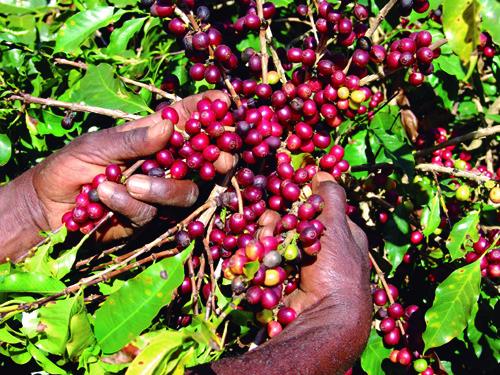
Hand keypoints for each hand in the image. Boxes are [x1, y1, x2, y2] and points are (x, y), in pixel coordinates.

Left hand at [0, 91, 231, 260]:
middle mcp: (162, 165)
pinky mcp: (146, 219)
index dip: (208, 111)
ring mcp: (156, 193)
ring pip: (185, 192)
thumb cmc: (69, 166)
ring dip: (162, 187)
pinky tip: (106, 196)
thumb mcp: (97, 145)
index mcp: (151, 138)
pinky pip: (152, 213)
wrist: (45, 207)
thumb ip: (134, 139)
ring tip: (131, 183)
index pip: (186, 120)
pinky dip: (130, 204)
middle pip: (202, 161)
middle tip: (220, 158)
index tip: (225, 103)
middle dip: (216, 158)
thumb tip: (170, 125)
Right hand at [196, 172, 371, 374]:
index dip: (298, 201)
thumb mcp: (338, 229)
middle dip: (276, 222)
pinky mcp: (284, 280)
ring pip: (275, 241)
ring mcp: (300, 266)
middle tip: (269, 223)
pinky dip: (259, 255)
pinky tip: (253, 253)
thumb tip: (323, 171)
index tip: (284, 195)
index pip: (315, 209)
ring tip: (262, 241)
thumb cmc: (338, 271)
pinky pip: (267, 260)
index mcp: (341, 235)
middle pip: (291, 224)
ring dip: (265, 238)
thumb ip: (330, 199)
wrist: (323, 318)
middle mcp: (321, 250)